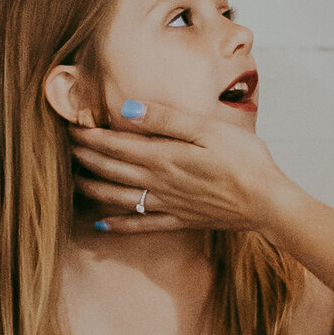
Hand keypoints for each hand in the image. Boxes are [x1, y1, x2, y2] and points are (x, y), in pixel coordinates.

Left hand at [71, 99, 290, 233]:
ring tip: (74, 180)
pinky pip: (140, 225)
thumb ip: (166, 119)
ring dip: (93, 187)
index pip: (116, 143)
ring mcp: (168, 204)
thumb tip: (128, 109)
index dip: (91, 134)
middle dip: (86, 156)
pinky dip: (117, 225)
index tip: (71, 125)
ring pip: (118, 197)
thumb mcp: (208, 129)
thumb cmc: (244, 159)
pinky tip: (100, 224)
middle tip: (65, 146)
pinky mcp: (180, 220)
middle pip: (112, 169)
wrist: (268, 202)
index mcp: (164, 156)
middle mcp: (159, 182)